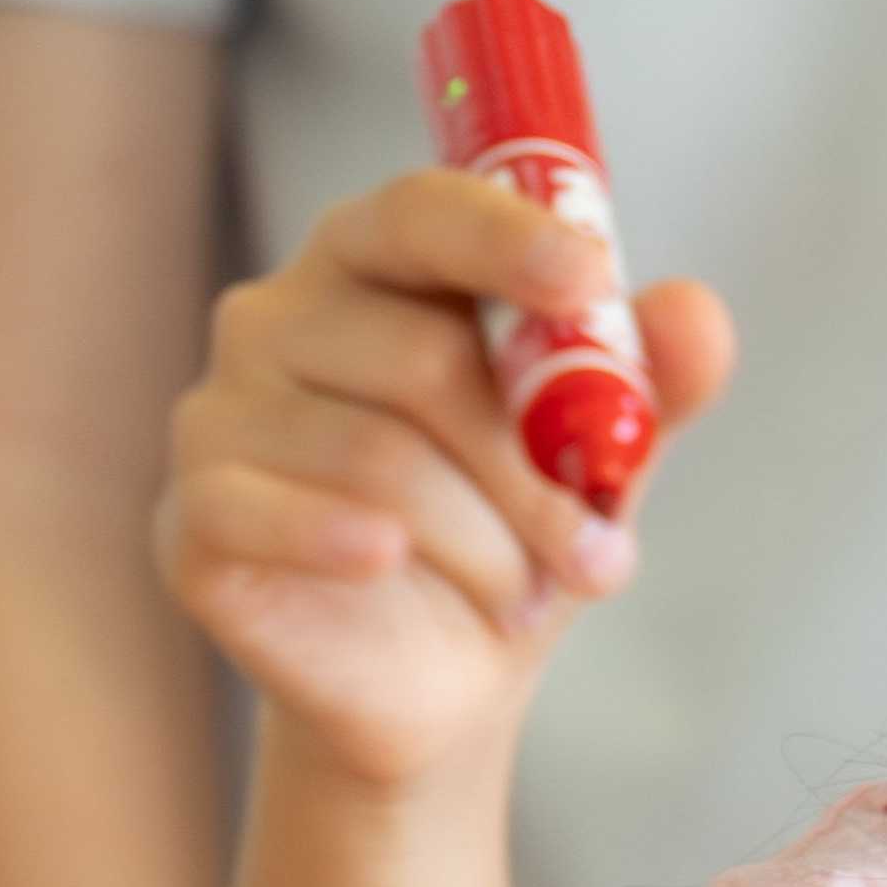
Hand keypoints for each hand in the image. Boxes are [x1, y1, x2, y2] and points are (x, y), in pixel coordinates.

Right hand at [154, 169, 734, 788]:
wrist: (441, 674)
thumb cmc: (517, 524)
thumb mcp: (609, 452)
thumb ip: (658, 378)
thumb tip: (694, 311)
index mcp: (379, 265)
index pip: (424, 212)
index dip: (506, 237)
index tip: (590, 276)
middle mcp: (278, 317)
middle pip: (418, 359)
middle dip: (533, 469)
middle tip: (602, 552)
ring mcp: (218, 414)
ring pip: (373, 458)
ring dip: (482, 541)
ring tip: (525, 593)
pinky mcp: (192, 517)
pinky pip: (260, 513)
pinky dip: (343, 540)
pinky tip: (388, 562)